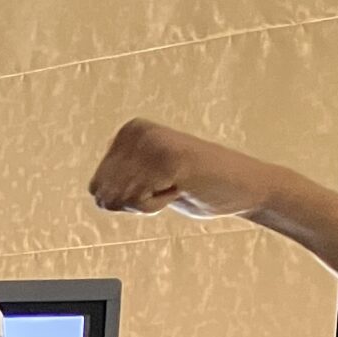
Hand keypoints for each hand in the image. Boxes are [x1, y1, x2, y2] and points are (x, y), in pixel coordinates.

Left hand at [89, 118, 286, 221]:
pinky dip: (156, 205)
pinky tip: (182, 186)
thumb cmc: (192, 187)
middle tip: (166, 186)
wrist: (242, 187)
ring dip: (146, 204)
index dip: (125, 200)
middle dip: (133, 203)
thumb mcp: (143, 182)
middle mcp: (136, 131)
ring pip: (119, 199)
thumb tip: (95, 193)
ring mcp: (152, 143)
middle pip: (104, 195)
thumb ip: (116, 183)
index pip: (96, 189)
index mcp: (127, 132)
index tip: (156, 184)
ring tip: (174, 184)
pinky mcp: (168, 159)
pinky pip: (137, 201)